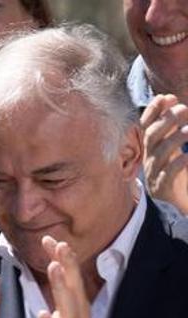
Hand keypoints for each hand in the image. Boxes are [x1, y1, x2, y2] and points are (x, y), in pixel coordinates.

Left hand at [35, 236, 122, 317]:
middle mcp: (76, 316)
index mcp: (73, 308)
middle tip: (58, 241)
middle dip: (65, 263)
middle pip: (71, 285)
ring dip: (61, 286)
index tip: (51, 238)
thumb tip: (57, 272)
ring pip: (67, 305)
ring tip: (54, 267)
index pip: (67, 277)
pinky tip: (42, 315)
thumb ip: (61, 295)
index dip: (61, 258)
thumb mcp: (64, 317)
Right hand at [140, 95, 187, 213]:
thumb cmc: (176, 174)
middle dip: (166, 121)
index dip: (153, 111)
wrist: (173, 208)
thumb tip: (171, 100)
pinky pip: (170, 172)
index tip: (167, 97)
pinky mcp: (163, 187)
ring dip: (175, 139)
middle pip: (151, 136)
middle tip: (184, 109)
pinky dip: (180, 162)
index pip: (145, 125)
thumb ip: (172, 128)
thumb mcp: (172, 149)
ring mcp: (155, 173)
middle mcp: (150, 159)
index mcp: (151, 148)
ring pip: (159, 152)